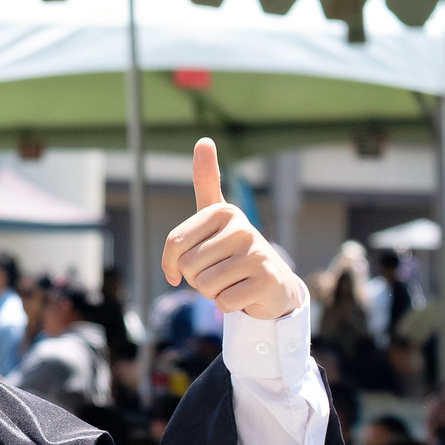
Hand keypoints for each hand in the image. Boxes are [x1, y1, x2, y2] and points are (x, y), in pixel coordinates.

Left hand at [160, 138, 305, 320]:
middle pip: (189, 267)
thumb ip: (207, 181)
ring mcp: (257, 252)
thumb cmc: (233, 252)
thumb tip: (204, 139)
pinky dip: (229, 304)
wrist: (273, 285)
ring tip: (232, 281)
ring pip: (205, 286)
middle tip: (219, 272)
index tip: (181, 268)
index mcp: (224, 211)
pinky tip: (244, 293)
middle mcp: (242, 227)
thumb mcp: (216, 217)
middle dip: (196, 279)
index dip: (171, 265)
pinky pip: (223, 302)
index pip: (175, 244)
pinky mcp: (267, 279)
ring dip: (212, 292)